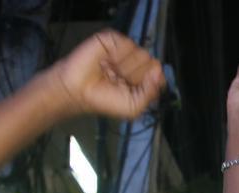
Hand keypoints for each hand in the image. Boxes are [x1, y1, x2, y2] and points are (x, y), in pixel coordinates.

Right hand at [50, 30, 164, 119]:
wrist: (78, 91)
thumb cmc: (103, 100)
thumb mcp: (133, 107)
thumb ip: (151, 93)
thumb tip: (159, 73)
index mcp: (143, 79)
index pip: (160, 75)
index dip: (150, 83)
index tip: (134, 89)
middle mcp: (136, 63)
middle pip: (153, 64)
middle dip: (136, 76)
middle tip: (119, 81)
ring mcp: (125, 50)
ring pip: (142, 54)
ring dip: (125, 67)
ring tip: (111, 72)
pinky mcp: (113, 40)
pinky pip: (128, 44)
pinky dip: (118, 56)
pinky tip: (107, 61)